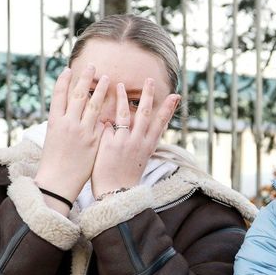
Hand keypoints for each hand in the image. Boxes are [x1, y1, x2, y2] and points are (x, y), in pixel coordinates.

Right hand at [34, 64, 110, 205]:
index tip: (69, 69)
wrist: (57, 182)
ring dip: (100, 90)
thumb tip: (71, 111)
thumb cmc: (54, 161)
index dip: (64, 81)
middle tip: (92, 66)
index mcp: (54, 122)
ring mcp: (82, 132)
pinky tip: (115, 102)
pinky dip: (107, 112)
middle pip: (77, 96)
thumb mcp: (53, 138)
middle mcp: (67, 124)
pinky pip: (102, 122)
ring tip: (107, 78)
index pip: (58, 96)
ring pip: (93, 105)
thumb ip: (63, 123)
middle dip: (85, 79)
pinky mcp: (94, 141)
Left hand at [90, 78, 179, 196]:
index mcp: (148, 147)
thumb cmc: (126, 179)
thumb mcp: (140, 160)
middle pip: (145, 114)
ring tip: (120, 84)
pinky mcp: (110, 143)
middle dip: (148, 96)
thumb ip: (140, 143)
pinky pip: (107, 124)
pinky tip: (100, 103)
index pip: (160, 124)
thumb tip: (140, 129)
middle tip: (150, 80)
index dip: (168, 109)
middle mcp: (139, 142)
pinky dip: (104, 116)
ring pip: (125, 114)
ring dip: (123, 97)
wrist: (116, 194)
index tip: (175, 96)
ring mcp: (125, 142)